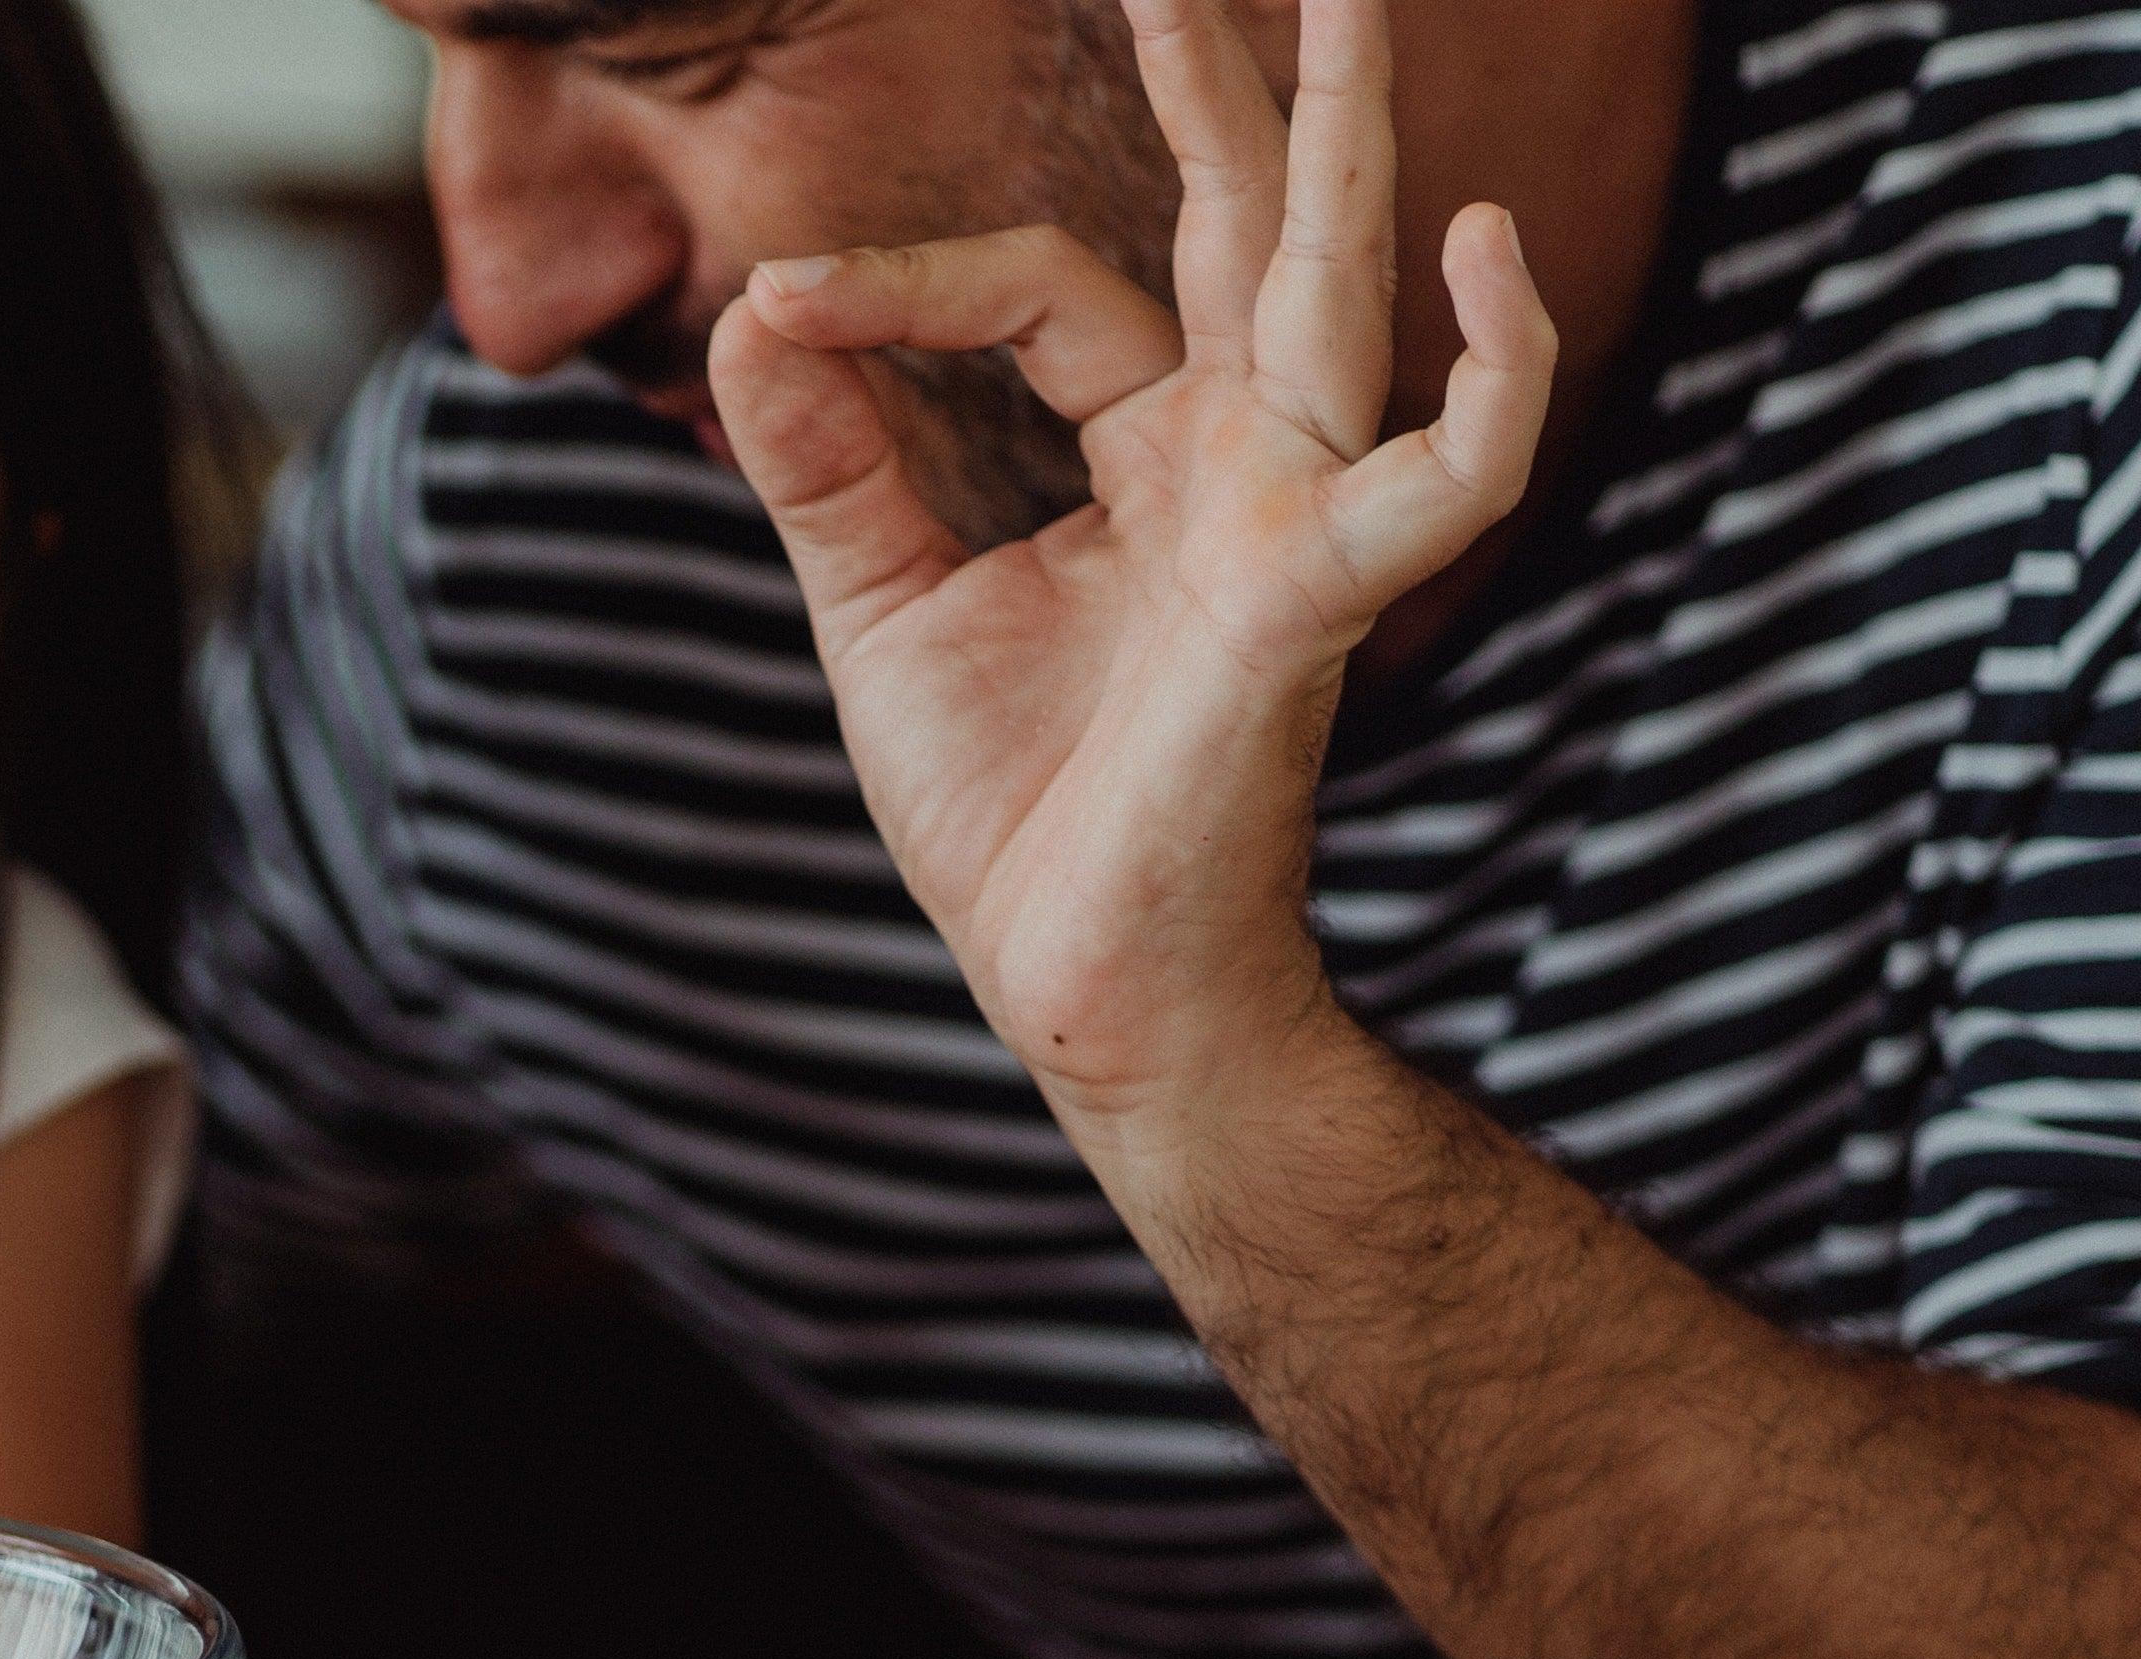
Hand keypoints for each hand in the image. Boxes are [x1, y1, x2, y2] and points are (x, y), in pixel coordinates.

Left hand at [708, 0, 1552, 1142]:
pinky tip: (1482, 242)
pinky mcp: (1315, 595)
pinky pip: (1448, 470)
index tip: (779, 303)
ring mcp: (1287, 515)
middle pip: (1243, 220)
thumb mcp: (878, 607)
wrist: (1074, 985)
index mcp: (1139, 452)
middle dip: (1238, 78)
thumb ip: (829, 461)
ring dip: (1351, 134)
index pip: (1044, 287)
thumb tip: (752, 307)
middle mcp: (1231, 459)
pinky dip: (1489, 366)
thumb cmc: (1011, 814)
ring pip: (1333, 284)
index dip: (904, 282)